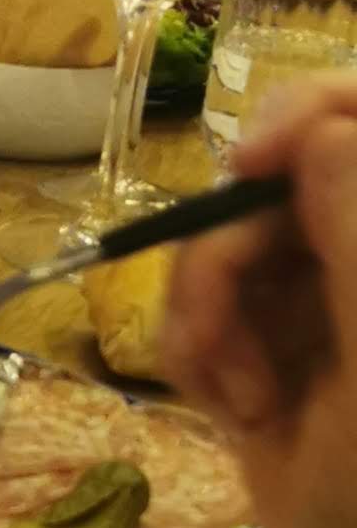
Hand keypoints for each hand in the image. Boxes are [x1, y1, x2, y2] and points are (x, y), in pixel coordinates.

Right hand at [160, 76, 356, 527]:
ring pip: (231, 241)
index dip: (316, 115)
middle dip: (233, 246)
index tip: (255, 164)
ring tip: (236, 399)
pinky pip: (207, 309)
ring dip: (207, 313)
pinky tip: (232, 412)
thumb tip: (328, 133)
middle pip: (285, 174)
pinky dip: (197, 352)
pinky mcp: (278, 352)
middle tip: (219, 332)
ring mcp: (330, 306)